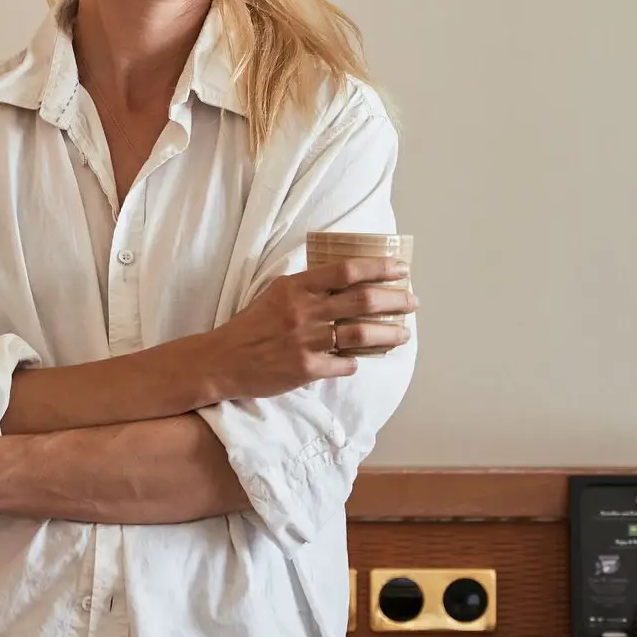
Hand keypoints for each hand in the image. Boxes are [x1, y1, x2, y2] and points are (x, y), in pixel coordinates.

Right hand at [206, 257, 415, 400]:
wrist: (223, 360)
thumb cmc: (252, 326)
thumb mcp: (275, 294)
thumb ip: (308, 287)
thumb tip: (346, 279)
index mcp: (296, 287)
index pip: (346, 271)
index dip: (378, 268)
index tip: (401, 269)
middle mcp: (304, 311)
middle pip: (362, 300)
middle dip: (394, 300)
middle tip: (413, 301)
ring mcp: (306, 341)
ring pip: (360, 333)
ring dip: (388, 333)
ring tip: (403, 333)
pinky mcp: (305, 369)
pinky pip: (343, 363)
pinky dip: (356, 361)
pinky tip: (360, 360)